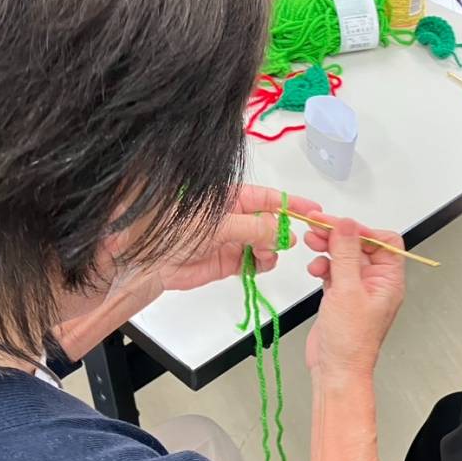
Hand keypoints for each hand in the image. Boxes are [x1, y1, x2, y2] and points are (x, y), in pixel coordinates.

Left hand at [157, 185, 320, 292]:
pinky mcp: (228, 262)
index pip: (267, 197)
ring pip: (264, 244)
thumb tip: (280, 232)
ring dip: (272, 249)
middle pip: (269, 222)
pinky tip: (262, 264)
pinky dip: (262, 264)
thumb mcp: (218, 224)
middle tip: (288, 240)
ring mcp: (231, 240)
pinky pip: (254, 262)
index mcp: (229, 197)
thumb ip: (253, 228)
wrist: (149, 262)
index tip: (312, 210)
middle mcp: (233, 217)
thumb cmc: (174, 231)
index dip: (290, 202)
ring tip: (267, 255)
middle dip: (282, 230)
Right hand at [303, 216, 404, 379]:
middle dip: (339, 235)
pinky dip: (323, 265)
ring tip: (311, 242)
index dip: (361, 230)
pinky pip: (333, 270)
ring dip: (328, 247)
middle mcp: (376, 283)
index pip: (383, 241)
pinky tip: (315, 269)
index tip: (338, 224)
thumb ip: (346, 254)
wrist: (336, 370)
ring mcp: (358, 289)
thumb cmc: (351, 343)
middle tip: (318, 227)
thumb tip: (347, 225)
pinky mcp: (341, 296)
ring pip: (344, 256)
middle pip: (360, 245)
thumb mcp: (348, 291)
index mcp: (389, 280)